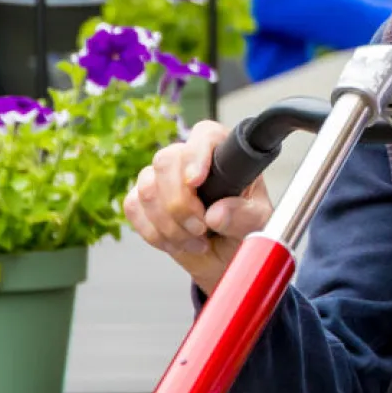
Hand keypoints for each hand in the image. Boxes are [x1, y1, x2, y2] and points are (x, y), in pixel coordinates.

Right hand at [124, 120, 274, 293]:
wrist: (225, 256)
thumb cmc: (245, 229)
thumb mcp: (258, 223)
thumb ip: (244, 216)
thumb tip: (217, 213)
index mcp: (224, 154)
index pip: (205, 135)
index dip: (196, 155)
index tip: (196, 182)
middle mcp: (190, 160)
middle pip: (166, 161)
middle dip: (179, 202)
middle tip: (201, 227)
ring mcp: (163, 178)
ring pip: (147, 188)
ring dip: (169, 224)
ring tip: (196, 240)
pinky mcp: (143, 199)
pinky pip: (133, 207)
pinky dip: (154, 232)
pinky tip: (176, 243)